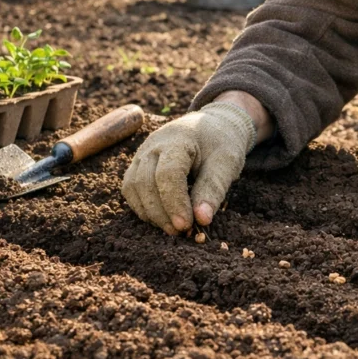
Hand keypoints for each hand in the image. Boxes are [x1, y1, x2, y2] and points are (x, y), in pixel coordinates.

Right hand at [121, 103, 255, 233]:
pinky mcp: (138, 165)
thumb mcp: (227, 163)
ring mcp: (142, 154)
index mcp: (178, 139)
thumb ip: (213, 190)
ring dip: (150, 213)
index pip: (167, 173)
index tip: (187, 225)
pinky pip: (130, 189)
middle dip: (161, 212)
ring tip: (173, 229)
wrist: (211, 126)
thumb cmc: (221, 144)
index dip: (174, 202)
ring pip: (133, 187)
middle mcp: (153, 145)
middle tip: (182, 232)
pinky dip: (143, 207)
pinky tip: (162, 219)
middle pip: (145, 182)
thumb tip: (202, 220)